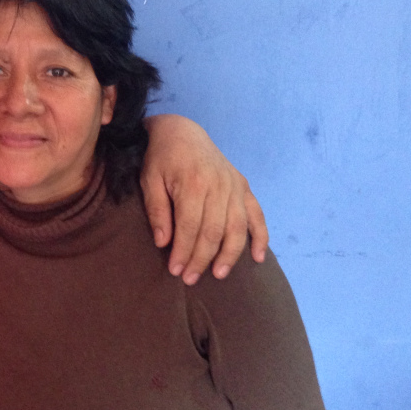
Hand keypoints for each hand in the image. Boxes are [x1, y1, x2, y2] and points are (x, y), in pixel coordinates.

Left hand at [140, 114, 267, 284]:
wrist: (182, 130)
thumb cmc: (161, 157)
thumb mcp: (150, 180)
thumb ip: (157, 210)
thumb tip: (163, 242)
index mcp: (194, 184)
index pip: (190, 228)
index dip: (183, 252)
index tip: (175, 271)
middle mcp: (219, 186)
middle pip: (214, 232)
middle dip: (202, 259)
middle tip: (190, 279)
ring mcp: (234, 186)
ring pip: (237, 228)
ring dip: (229, 255)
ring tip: (218, 274)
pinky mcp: (243, 186)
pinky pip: (257, 215)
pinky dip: (261, 237)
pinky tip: (258, 258)